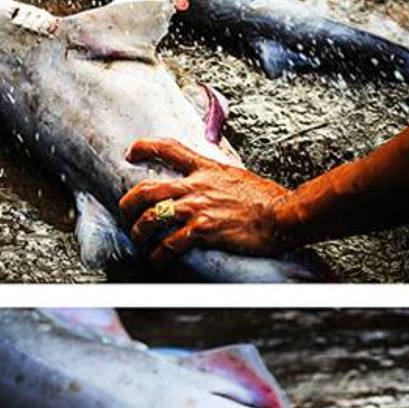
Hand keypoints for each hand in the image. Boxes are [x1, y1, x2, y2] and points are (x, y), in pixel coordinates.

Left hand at [119, 138, 290, 262]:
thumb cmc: (267, 199)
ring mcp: (198, 207)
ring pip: (153, 217)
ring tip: (139, 240)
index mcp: (206, 168)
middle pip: (148, 189)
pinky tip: (157, 261)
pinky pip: (170, 244)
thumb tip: (215, 182)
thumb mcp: (238, 176)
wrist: (282, 214)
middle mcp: (197, 185)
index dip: (145, 147)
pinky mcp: (204, 229)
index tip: (131, 153)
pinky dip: (159, 255)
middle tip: (126, 213)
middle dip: (129, 203)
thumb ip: (219, 177)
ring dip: (140, 231)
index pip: (168, 148)